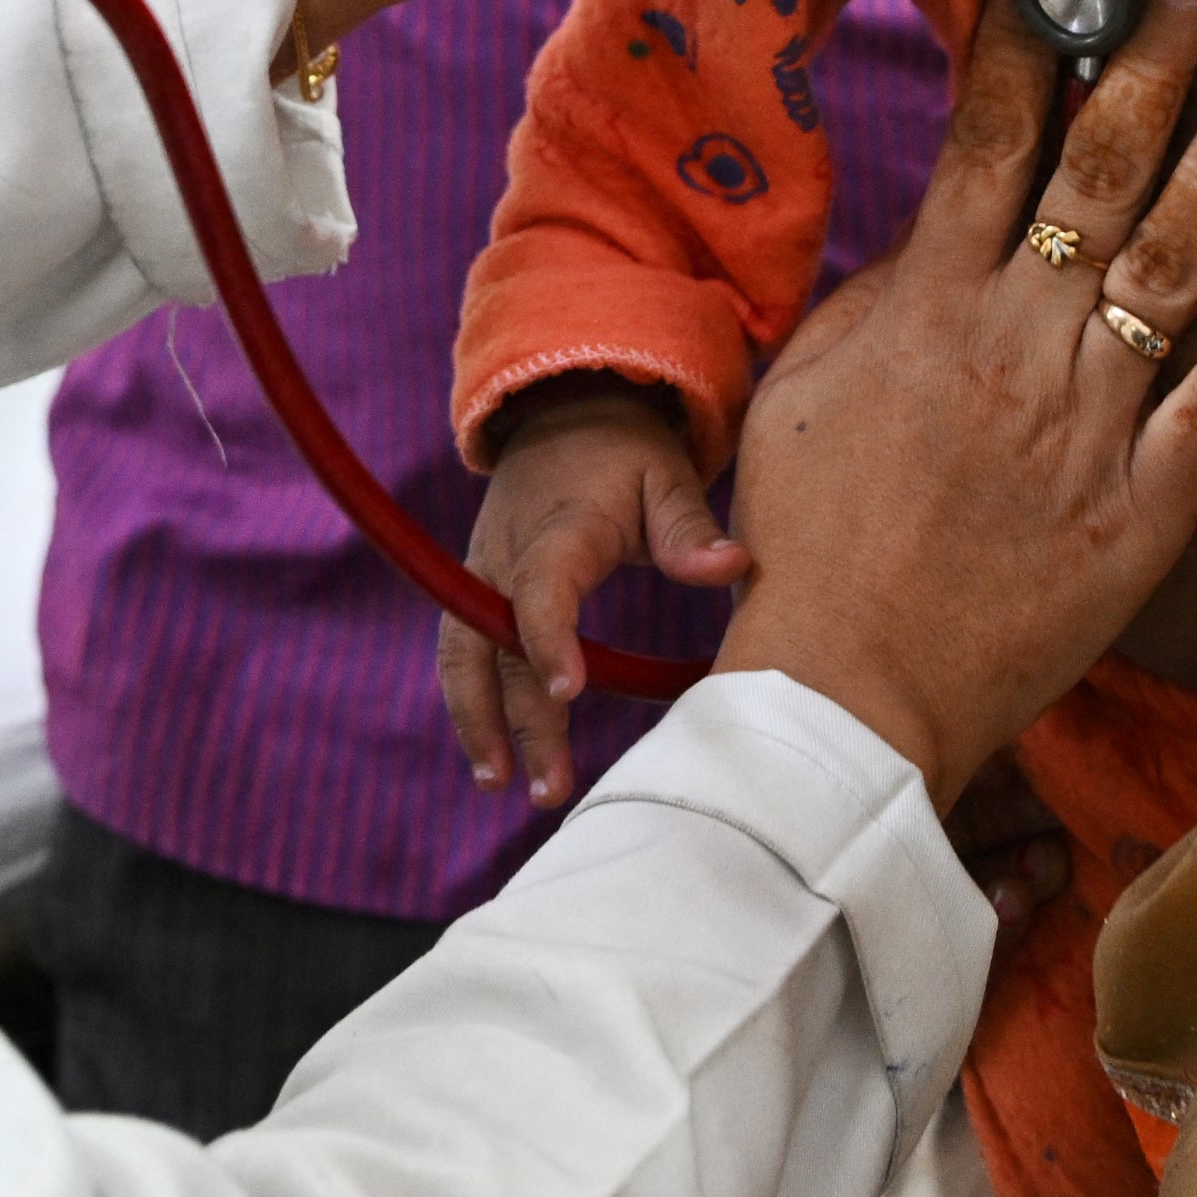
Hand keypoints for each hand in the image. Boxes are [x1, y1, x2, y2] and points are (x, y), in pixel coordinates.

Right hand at [445, 378, 747, 808]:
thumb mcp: (666, 476)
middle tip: (550, 785)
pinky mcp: (476, 590)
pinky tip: (496, 755)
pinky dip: (472, 703)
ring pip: (462, 653)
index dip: (549, 638)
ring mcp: (481, 573)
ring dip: (477, 720)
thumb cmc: (625, 454)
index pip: (542, 589)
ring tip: (500, 784)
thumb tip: (735, 566)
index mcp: (557, 529)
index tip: (568, 692)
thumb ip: (691, 528)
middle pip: (494, 642)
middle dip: (515, 717)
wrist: (563, 410)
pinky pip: (464, 651)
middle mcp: (505, 555)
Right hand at [712, 0, 1196, 803]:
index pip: (987, 138)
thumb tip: (928, 232)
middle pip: (1097, 171)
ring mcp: (1089, 419)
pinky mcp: (1145, 503)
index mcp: (927, 304)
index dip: (1031, 39)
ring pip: (1173, 263)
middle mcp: (1017, 340)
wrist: (845, 683)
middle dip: (1154, 59)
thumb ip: (872, 301)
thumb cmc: (805, 540)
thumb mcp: (800, 391)